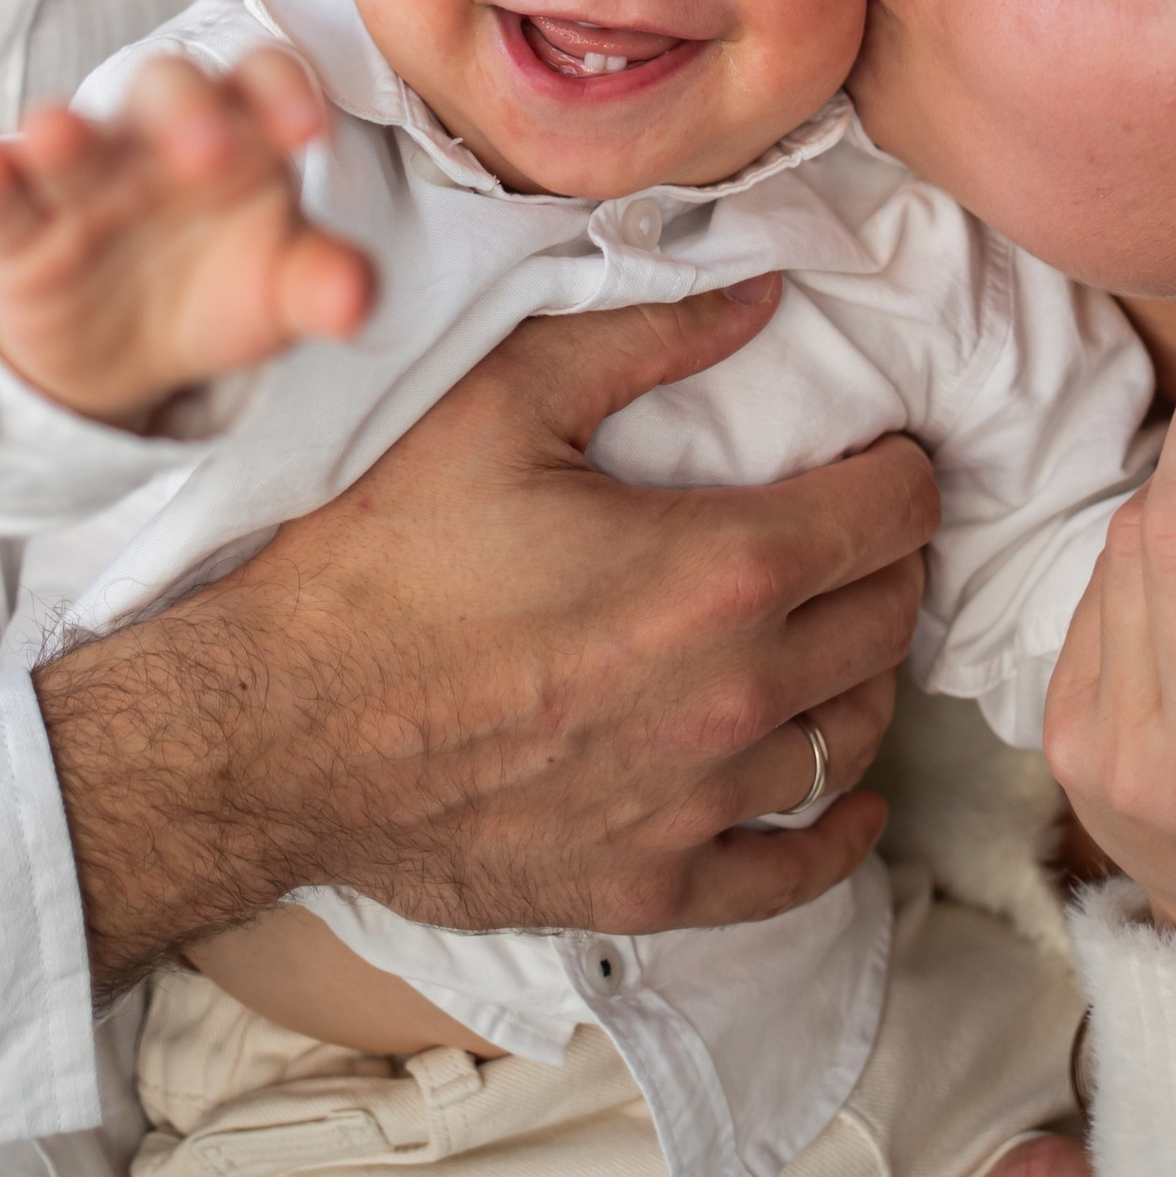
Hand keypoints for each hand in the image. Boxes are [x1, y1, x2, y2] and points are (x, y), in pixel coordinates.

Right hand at [0, 46, 373, 422]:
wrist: (128, 357)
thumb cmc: (220, 289)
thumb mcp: (280, 293)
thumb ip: (322, 285)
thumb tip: (360, 301)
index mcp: (238, 133)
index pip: (261, 82)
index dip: (283, 93)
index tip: (309, 134)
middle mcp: (156, 139)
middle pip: (166, 88)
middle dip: (185, 110)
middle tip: (211, 151)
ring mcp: (84, 179)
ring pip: (73, 134)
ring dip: (64, 131)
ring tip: (60, 130)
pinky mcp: (21, 231)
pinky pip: (0, 195)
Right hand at [35, 281, 938, 993]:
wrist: (275, 728)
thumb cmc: (379, 557)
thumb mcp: (501, 401)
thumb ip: (646, 336)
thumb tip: (766, 292)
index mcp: (719, 569)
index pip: (893, 513)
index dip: (901, 468)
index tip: (880, 451)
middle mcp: (734, 696)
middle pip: (887, 620)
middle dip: (886, 562)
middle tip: (851, 529)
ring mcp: (697, 804)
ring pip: (851, 737)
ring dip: (860, 677)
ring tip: (833, 632)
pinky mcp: (647, 884)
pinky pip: (791, 872)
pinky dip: (837, 833)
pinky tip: (848, 797)